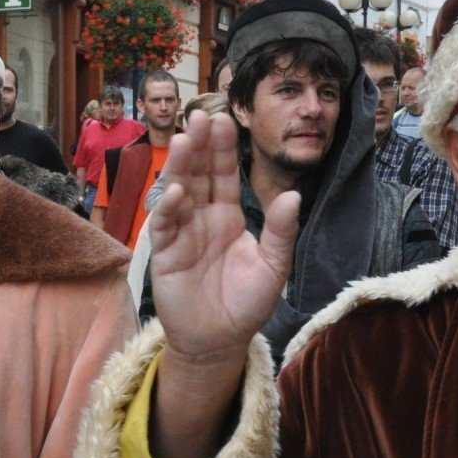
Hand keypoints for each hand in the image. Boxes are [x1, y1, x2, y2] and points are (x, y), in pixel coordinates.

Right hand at [146, 109, 299, 363]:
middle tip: (200, 116)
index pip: (224, 175)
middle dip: (198, 146)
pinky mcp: (165, 255)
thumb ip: (281, 231)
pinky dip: (169, 208)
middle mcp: (202, 219)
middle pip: (198, 175)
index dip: (222, 149)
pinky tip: (177, 192)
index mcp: (228, 217)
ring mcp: (181, 234)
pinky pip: (165, 226)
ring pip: (178, 192)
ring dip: (179, 167)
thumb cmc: (247, 304)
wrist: (220, 342)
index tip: (224, 121)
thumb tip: (293, 195)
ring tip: (182, 140)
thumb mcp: (274, 267)